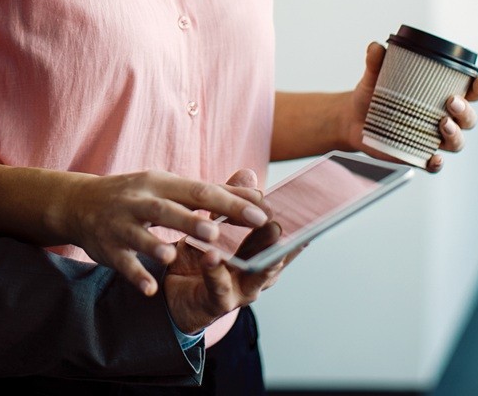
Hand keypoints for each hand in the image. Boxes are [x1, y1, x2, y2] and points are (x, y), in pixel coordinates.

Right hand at [56, 170, 270, 297]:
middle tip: (217, 232)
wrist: (80, 203)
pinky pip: (123, 264)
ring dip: (157, 246)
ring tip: (174, 256)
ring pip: (141, 235)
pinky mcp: (108, 248)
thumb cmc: (137, 195)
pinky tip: (151, 289)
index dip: (228, 203)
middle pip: (167, 211)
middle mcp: (140, 202)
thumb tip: (256, 194)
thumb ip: (210, 193)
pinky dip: (136, 275)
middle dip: (191, 221)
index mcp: (161, 184)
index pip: (198, 191)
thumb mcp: (168, 186)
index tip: (259, 214)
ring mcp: (121, 225)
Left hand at [162, 169, 300, 334]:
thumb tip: (248, 173)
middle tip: (285, 218)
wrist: (170, 295)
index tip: (307, 206)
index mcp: (261, 256)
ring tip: (270, 232)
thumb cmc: (199, 259)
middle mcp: (257, 275)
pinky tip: (212, 254)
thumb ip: (230, 202)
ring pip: (258, 272)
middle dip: (281, 237)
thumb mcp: (213, 227)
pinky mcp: (217, 303)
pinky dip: (216, 270)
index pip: (284, 238)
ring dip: (263, 252)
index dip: (296, 224)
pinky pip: (219, 286)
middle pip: (275, 254)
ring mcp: (241, 291)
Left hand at [345, 42, 477, 171]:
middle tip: (451, 102)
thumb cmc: (374, 94)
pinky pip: (435, 164)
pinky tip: (434, 158)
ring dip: (455, 134)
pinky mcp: (419, 156)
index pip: (469, 92)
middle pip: (468, 119)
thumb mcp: (375, 76)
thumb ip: (377, 61)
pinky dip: (437, 163)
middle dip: (465, 111)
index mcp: (441, 96)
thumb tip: (375, 47)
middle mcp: (443, 118)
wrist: (353, 118)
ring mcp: (432, 139)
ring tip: (442, 124)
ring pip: (457, 142)